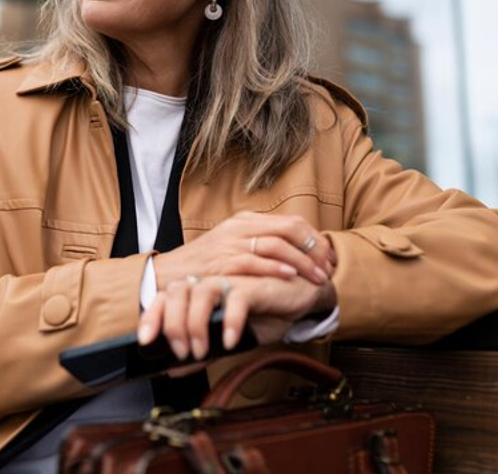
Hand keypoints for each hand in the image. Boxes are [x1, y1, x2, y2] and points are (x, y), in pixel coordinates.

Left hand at [138, 271, 336, 362]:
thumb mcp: (227, 339)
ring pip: (200, 292)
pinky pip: (237, 299)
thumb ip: (203, 350)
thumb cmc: (264, 315)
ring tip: (201, 351)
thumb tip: (172, 371)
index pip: (165, 296)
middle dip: (172, 325)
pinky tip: (231, 341)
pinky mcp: (254, 284)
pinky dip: (230, 321)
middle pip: (177, 292)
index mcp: (198, 291)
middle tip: (183, 353)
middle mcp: (210, 282)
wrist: (300, 300)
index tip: (145, 341)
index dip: (152, 316)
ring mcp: (231, 281)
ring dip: (195, 324)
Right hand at [152, 213, 335, 291]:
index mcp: (245, 220)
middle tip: (328, 269)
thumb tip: (293, 254)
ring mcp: (231, 244)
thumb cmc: (204, 266)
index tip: (327, 259)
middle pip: (289, 229)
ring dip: (302, 263)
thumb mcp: (231, 246)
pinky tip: (291, 277)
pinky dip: (276, 269)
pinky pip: (255, 262)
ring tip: (317, 278)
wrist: (169, 276)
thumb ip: (258, 244)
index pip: (291, 222)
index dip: (315, 240)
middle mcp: (240, 228)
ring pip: (277, 245)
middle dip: (314, 250)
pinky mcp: (223, 262)